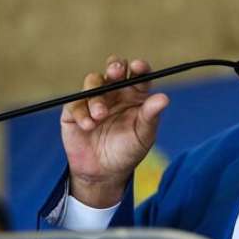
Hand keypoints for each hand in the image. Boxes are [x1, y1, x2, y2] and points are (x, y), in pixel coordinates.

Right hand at [61, 56, 168, 206]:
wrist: (104, 172)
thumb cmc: (129, 151)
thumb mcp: (143, 135)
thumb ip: (151, 116)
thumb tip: (164, 98)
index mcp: (135, 94)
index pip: (139, 74)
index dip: (139, 67)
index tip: (138, 66)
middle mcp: (115, 92)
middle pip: (114, 68)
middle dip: (114, 66)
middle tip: (115, 72)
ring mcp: (94, 98)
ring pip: (93, 81)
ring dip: (97, 96)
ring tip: (100, 115)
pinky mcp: (75, 110)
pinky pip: (76, 102)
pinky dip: (81, 112)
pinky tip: (88, 126)